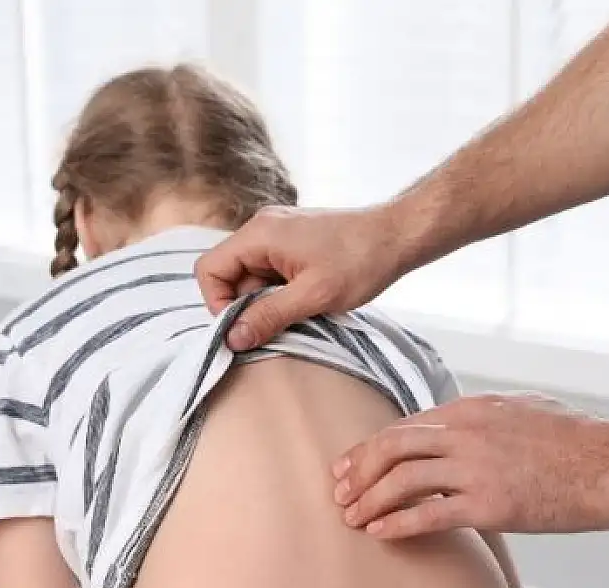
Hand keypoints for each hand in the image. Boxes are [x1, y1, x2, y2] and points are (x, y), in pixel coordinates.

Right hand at [195, 205, 410, 350]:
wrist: (398, 235)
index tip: (245, 327)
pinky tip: (305, 300)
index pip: (210, 269)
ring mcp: (278, 233)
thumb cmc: (360, 261)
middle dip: (246, 304)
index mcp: (259, 234)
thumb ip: (269, 316)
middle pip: (229, 273)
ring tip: (299, 311)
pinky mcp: (293, 241)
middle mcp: (262, 228)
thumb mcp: (313, 296)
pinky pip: (270, 271)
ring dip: (265, 300)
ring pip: (251, 275)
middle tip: (277, 324)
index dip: (218, 303)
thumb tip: (233, 339)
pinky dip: (279, 291)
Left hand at [333, 393, 608, 537]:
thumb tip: (459, 427)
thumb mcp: (523, 410)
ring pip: (401, 479)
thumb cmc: (578, 439)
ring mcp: (476, 468)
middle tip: (338, 492)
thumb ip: (485, 417)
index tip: (350, 466)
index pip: (405, 426)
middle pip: (392, 446)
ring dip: (369, 499)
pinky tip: (379, 533)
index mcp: (472, 409)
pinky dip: (396, 523)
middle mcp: (466, 433)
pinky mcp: (490, 504)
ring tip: (351, 518)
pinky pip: (428, 513)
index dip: (371, 448)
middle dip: (358, 470)